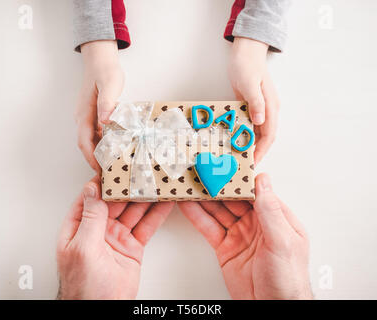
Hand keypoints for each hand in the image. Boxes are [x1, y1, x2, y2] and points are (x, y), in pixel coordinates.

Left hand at [57, 178, 173, 299]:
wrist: (102, 310)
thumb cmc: (84, 286)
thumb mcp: (84, 248)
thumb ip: (91, 217)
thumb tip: (91, 189)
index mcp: (80, 227)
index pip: (92, 196)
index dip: (104, 180)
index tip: (116, 163)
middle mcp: (99, 229)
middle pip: (116, 201)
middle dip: (129, 185)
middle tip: (143, 169)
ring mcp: (117, 237)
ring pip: (134, 211)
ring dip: (146, 197)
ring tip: (158, 181)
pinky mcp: (133, 246)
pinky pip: (146, 227)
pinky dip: (156, 215)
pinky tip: (164, 204)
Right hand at [75, 40, 123, 171]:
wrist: (100, 60)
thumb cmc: (105, 71)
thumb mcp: (110, 85)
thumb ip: (107, 103)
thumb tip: (104, 122)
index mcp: (84, 114)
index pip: (84, 142)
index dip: (91, 157)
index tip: (100, 170)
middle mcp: (83, 118)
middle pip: (86, 145)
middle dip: (95, 160)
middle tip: (109, 172)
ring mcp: (87, 117)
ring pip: (91, 140)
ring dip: (100, 153)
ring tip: (113, 164)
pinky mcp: (93, 115)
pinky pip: (96, 134)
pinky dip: (104, 143)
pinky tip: (116, 147)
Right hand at [178, 173, 311, 299]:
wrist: (272, 308)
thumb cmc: (288, 279)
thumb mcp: (282, 241)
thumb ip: (270, 210)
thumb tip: (263, 180)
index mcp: (275, 217)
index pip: (254, 191)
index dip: (238, 178)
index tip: (224, 164)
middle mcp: (256, 223)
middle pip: (232, 199)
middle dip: (216, 186)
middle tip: (200, 171)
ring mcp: (239, 234)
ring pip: (218, 211)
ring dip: (203, 198)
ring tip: (189, 184)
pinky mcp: (225, 247)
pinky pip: (209, 228)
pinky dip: (197, 217)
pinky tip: (187, 206)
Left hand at [229, 37, 279, 164]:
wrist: (245, 52)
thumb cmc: (247, 65)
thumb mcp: (249, 84)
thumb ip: (255, 103)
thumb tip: (260, 121)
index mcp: (270, 106)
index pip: (269, 135)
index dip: (262, 150)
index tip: (254, 161)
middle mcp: (268, 110)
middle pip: (265, 137)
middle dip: (257, 151)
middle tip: (245, 164)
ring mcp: (260, 108)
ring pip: (257, 133)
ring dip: (250, 144)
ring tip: (240, 156)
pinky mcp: (251, 106)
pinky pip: (250, 125)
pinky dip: (245, 134)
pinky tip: (236, 141)